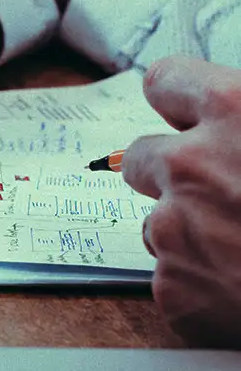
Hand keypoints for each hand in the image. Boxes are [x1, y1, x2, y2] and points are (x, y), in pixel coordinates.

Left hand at [122, 55, 240, 347]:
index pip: (166, 82)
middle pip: (140, 155)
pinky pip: (173, 280)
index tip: (186, 116)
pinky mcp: (173, 288)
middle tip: (221, 195)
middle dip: (171, 173)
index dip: (177, 101)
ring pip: (157, 223)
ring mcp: (174, 228)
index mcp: (236, 110)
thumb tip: (239, 117)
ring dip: (191, 234)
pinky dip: (203, 288)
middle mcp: (191, 164)